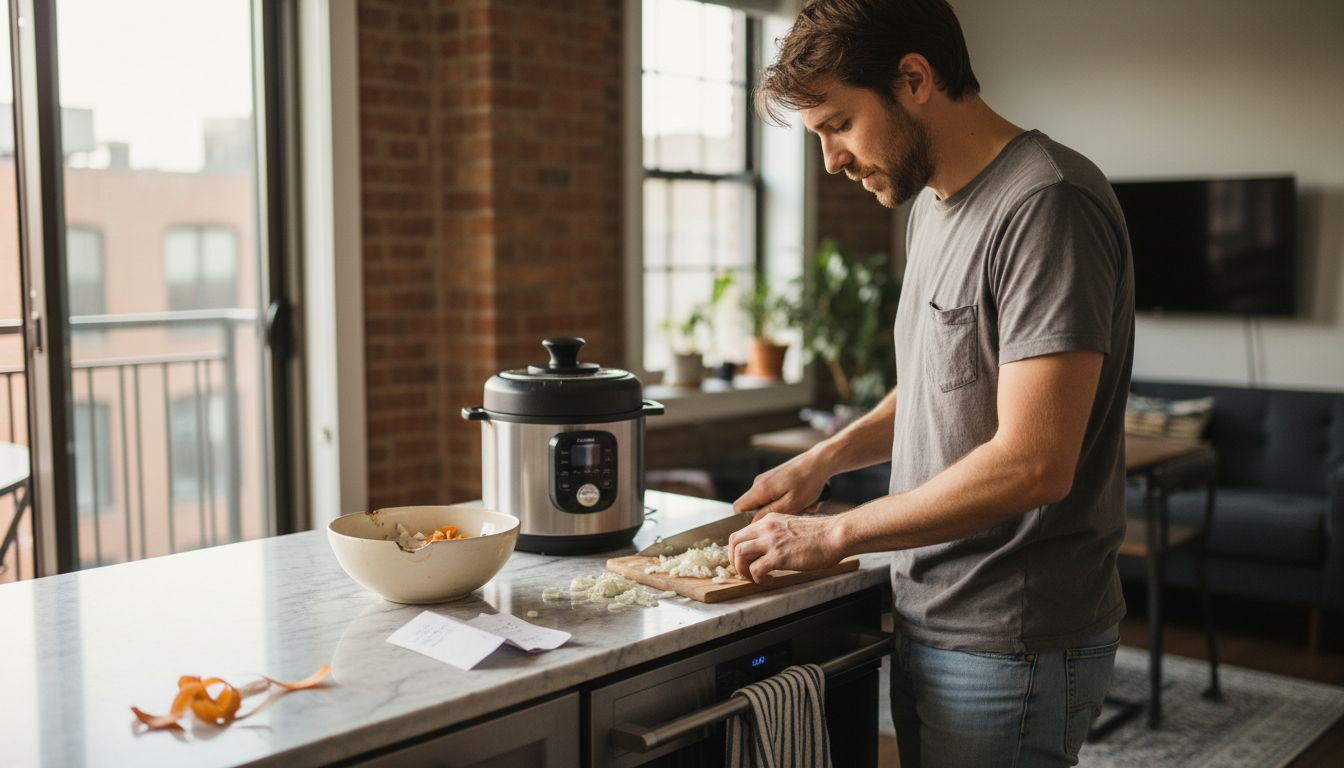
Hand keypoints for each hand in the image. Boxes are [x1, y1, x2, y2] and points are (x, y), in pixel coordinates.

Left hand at [727, 512, 844, 585]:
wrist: (835, 535)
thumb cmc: (821, 535)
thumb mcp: (792, 527)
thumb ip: (777, 533)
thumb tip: (768, 548)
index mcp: (769, 520)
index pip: (741, 532)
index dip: (738, 550)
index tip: (745, 561)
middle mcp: (766, 528)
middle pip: (733, 541)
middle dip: (734, 560)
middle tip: (744, 571)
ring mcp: (771, 541)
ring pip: (739, 554)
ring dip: (743, 570)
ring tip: (755, 578)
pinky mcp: (778, 556)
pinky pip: (756, 569)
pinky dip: (758, 579)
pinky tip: (769, 581)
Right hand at [733, 452, 829, 521]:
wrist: (820, 462)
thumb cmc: (808, 483)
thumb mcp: (791, 504)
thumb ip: (768, 514)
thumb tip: (752, 522)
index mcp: (760, 489)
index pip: (738, 508)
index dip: (746, 520)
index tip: (764, 525)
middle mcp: (759, 482)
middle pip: (753, 506)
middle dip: (770, 515)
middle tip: (791, 514)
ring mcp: (767, 479)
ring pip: (767, 501)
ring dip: (783, 508)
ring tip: (803, 506)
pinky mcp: (775, 478)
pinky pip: (776, 495)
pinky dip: (789, 500)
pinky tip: (805, 500)